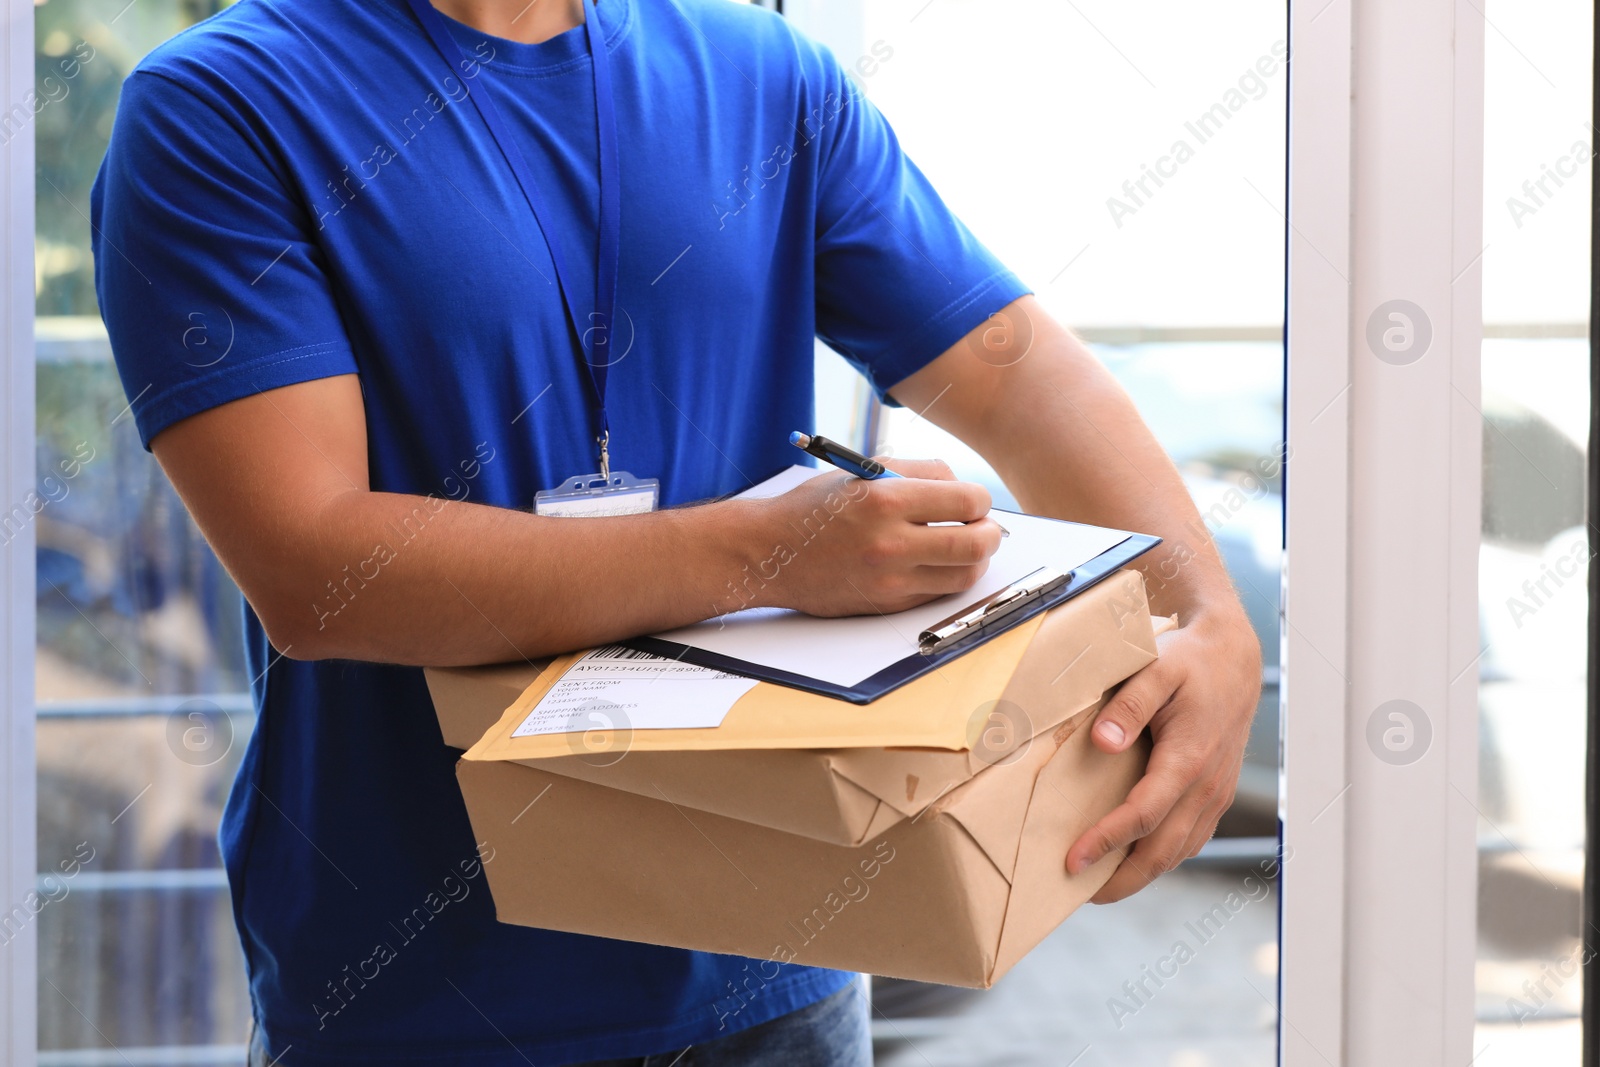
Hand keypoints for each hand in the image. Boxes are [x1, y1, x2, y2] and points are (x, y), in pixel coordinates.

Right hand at [752, 458, 1004, 616]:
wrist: (769, 552)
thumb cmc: (815, 508)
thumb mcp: (864, 473)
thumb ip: (919, 473)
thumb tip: (964, 488)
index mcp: (885, 499)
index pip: (967, 502)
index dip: (980, 500)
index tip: (975, 501)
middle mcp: (890, 542)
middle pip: (976, 544)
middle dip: (991, 533)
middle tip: (985, 527)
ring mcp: (889, 579)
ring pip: (964, 576)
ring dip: (976, 560)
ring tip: (966, 546)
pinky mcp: (886, 605)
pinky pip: (937, 594)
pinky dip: (948, 578)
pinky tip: (938, 563)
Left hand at [1065, 608, 1261, 901]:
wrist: (1233, 657)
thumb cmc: (1190, 661)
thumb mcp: (1157, 669)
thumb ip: (1129, 704)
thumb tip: (1102, 742)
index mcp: (1189, 759)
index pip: (1144, 815)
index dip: (1107, 842)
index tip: (1071, 861)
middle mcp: (1207, 786)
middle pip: (1163, 851)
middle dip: (1121, 879)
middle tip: (1076, 894)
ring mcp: (1216, 795)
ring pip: (1178, 852)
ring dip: (1140, 874)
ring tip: (1098, 886)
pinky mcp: (1215, 795)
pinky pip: (1189, 839)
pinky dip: (1161, 858)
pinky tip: (1132, 860)